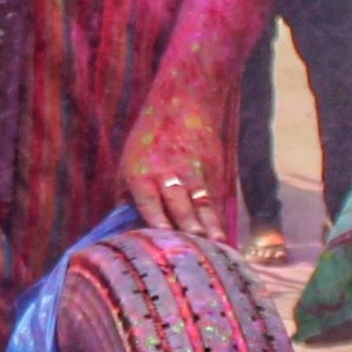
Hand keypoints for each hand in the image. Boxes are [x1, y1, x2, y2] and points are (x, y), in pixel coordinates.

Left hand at [118, 98, 232, 243]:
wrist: (184, 104)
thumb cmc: (148, 141)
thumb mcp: (128, 163)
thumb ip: (128, 196)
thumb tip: (129, 230)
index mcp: (142, 174)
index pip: (150, 201)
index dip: (159, 220)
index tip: (165, 238)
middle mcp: (169, 173)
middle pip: (180, 204)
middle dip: (189, 227)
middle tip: (196, 247)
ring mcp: (194, 172)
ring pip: (202, 204)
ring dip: (210, 226)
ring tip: (218, 246)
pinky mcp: (213, 171)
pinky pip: (215, 199)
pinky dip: (218, 218)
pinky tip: (222, 238)